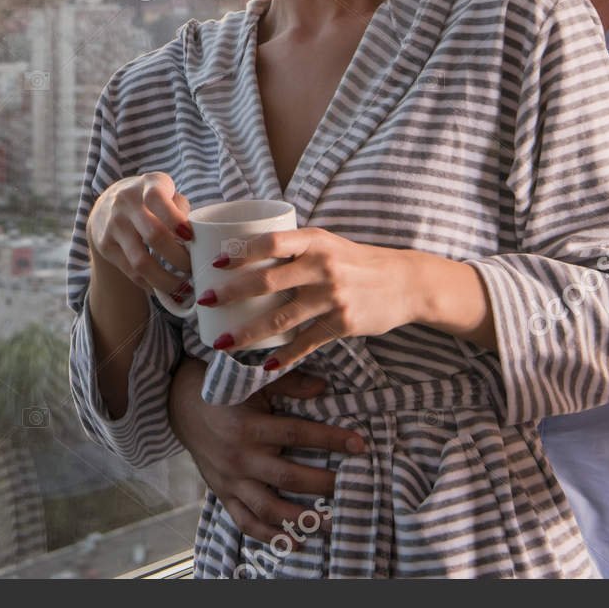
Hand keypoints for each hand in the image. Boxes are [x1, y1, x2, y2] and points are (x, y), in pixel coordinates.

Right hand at [86, 172, 192, 302]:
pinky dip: (151, 284)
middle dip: (179, 258)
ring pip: (141, 261)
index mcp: (147, 185)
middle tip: (193, 269)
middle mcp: (126, 202)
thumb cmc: (149, 200)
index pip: (158, 199)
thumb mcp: (166, 192)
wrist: (107, 205)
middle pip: (155, 235)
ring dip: (166, 280)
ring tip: (183, 287)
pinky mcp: (105, 246)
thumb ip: (181, 209)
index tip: (192, 238)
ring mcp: (113, 225)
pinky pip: (131, 272)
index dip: (177, 220)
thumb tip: (196, 240)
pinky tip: (164, 288)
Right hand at [167, 356, 363, 542]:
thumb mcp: (252, 381)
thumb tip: (324, 388)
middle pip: (288, 477)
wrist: (180, 404)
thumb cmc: (223, 390)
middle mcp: (240, 457)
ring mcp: (231, 480)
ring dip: (301, 519)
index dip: (330, 440)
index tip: (359, 445)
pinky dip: (269, 536)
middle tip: (352, 488)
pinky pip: (245, 521)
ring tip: (330, 523)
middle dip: (323, 484)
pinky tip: (295, 543)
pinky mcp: (223, 494)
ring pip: (268, 507)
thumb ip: (288, 384)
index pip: (297, 434)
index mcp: (249, 427)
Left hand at [199, 226, 492, 367]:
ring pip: (281, 319)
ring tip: (222, 343)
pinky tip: (265, 366)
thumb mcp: (327, 243)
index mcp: (315, 241)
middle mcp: (322, 267)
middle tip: (204, 302)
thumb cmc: (355, 261)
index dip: (241, 252)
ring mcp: (333, 297)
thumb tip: (243, 249)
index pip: (272, 242)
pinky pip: (306, 343)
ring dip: (248, 333)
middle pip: (268, 281)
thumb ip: (293, 246)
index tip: (214, 263)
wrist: (405, 283)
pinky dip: (285, 357)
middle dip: (231, 294)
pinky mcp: (343, 324)